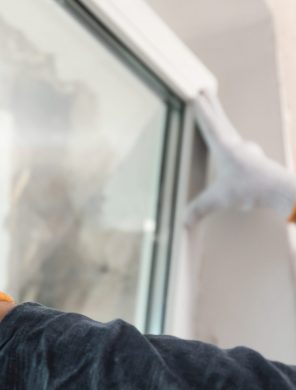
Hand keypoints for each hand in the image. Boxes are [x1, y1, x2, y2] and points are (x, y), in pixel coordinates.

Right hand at [185, 92, 295, 225]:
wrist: (283, 191)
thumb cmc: (253, 188)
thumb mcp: (220, 199)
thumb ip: (200, 208)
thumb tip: (184, 221)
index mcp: (225, 147)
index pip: (209, 124)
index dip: (201, 110)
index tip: (196, 94)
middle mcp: (237, 144)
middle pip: (221, 119)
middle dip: (212, 105)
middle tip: (206, 89)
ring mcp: (248, 151)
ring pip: (230, 130)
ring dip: (222, 120)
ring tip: (216, 115)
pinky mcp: (255, 160)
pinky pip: (238, 145)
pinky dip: (230, 140)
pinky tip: (233, 148)